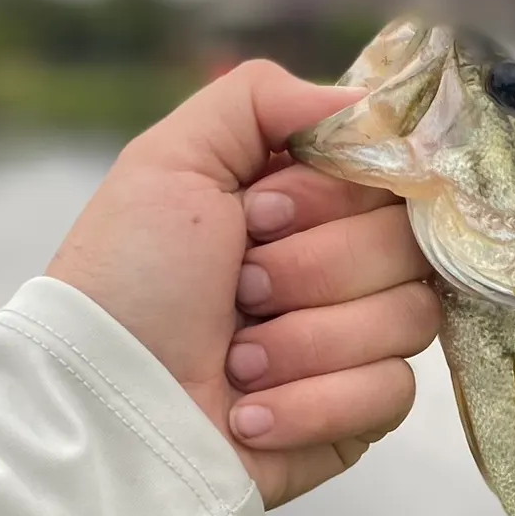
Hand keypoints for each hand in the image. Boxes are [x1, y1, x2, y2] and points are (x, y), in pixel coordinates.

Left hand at [46, 59, 438, 508]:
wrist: (106, 408)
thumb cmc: (128, 282)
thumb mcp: (170, 161)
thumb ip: (260, 98)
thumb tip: (363, 103)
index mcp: (307, 204)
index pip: (391, 177)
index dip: (332, 197)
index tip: (258, 215)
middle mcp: (343, 268)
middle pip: (408, 247)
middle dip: (311, 271)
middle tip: (240, 291)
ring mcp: (359, 344)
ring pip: (408, 318)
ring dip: (304, 341)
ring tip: (236, 363)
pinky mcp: (362, 416)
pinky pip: (391, 393)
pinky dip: (312, 403)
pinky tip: (250, 414)